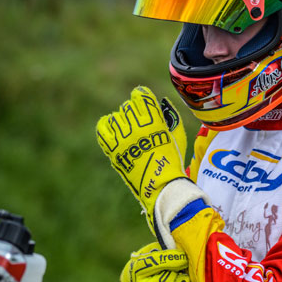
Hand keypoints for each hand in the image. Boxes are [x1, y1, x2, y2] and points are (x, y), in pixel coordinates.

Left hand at [97, 87, 187, 232]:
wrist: (161, 186)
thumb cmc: (173, 162)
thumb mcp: (178, 136)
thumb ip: (171, 117)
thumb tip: (162, 102)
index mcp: (154, 121)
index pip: (141, 95)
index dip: (142, 96)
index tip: (144, 101)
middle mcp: (136, 126)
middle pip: (128, 106)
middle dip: (134, 111)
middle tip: (139, 123)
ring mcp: (123, 138)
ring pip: (115, 117)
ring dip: (122, 120)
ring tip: (128, 130)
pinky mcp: (113, 150)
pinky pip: (103, 129)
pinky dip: (107, 126)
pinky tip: (114, 130)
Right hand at [118, 242, 193, 281]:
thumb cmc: (152, 269)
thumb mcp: (153, 254)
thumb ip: (164, 248)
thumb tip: (181, 237)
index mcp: (137, 270)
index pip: (154, 262)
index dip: (171, 258)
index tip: (183, 256)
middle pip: (166, 280)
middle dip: (179, 273)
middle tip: (186, 268)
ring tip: (186, 278)